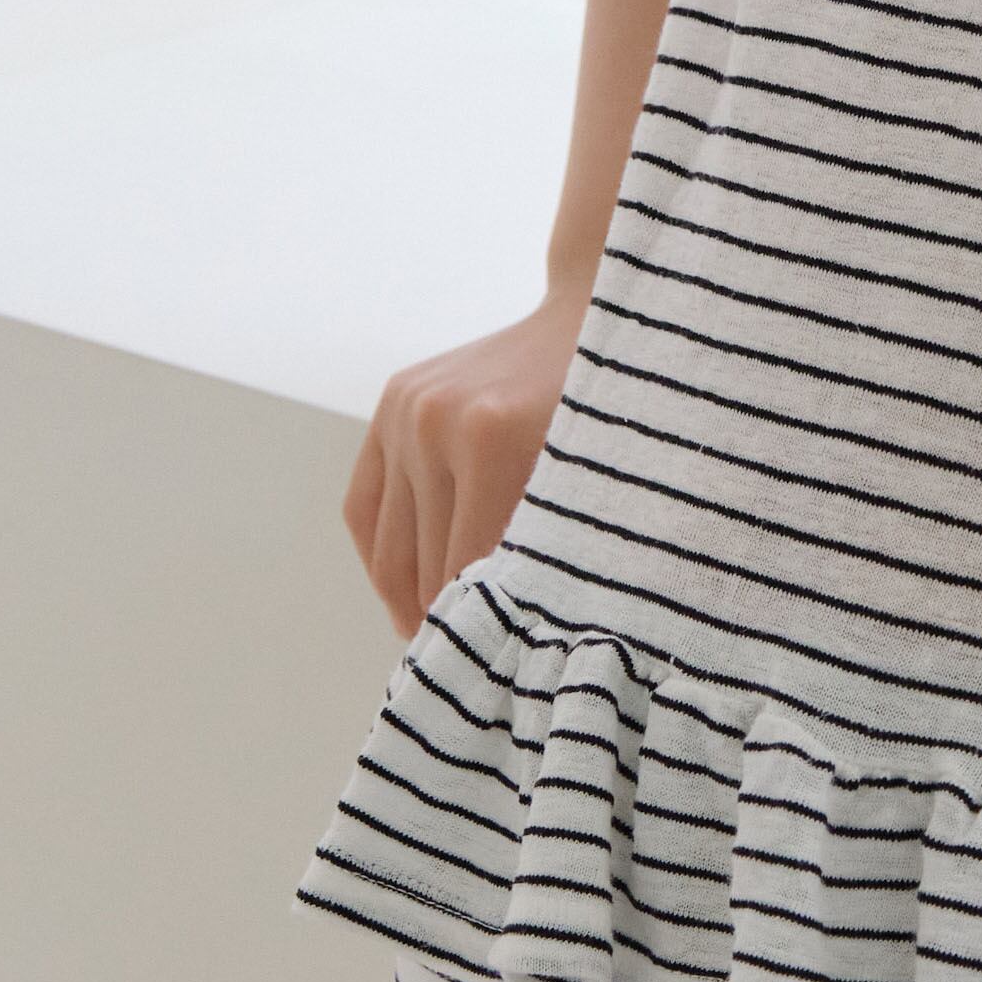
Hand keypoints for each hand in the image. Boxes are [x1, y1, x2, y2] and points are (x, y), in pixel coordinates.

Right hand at [341, 277, 591, 640]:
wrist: (595, 310)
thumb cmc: (617, 408)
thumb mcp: (601, 480)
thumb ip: (556, 547)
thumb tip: (524, 631)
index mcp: (491, 438)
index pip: (470, 568)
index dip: (484, 627)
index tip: (498, 670)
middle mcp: (435, 421)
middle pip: (427, 561)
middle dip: (449, 621)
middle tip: (470, 671)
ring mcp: (406, 409)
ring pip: (390, 542)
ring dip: (408, 600)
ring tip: (435, 642)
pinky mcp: (392, 402)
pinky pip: (364, 503)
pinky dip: (380, 555)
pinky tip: (403, 595)